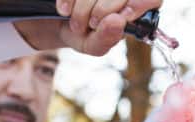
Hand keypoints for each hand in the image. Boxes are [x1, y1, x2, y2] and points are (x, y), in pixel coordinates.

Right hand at [15, 0, 161, 55]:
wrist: (55, 22)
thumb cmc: (83, 34)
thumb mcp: (93, 45)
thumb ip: (107, 39)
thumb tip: (118, 21)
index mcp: (134, 9)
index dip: (139, 4)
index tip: (120, 17)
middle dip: (103, 10)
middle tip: (90, 25)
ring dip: (83, 8)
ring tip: (75, 23)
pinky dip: (69, 0)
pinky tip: (63, 10)